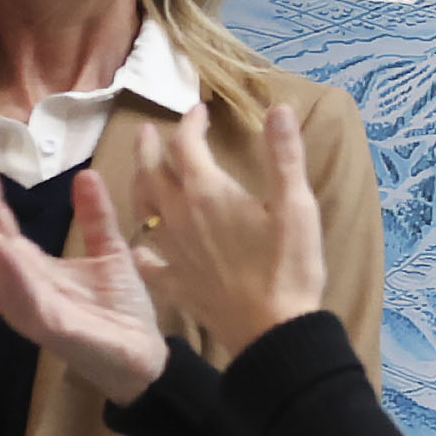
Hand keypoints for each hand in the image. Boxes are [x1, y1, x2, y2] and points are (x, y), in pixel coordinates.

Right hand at [0, 145, 168, 404]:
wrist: (145, 355)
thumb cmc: (121, 309)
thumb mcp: (111, 253)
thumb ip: (96, 217)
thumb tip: (85, 174)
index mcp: (30, 265)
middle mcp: (19, 283)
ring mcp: (28, 305)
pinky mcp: (49, 326)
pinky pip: (25, 297)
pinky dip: (13, 273)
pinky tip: (3, 247)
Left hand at [133, 105, 325, 352]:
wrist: (271, 327)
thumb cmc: (289, 265)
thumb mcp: (297, 205)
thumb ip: (284, 155)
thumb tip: (279, 108)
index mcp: (208, 192)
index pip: (188, 144)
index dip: (191, 122)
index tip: (199, 110)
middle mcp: (179, 215)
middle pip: (154, 171)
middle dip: (152, 147)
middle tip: (149, 131)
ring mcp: (171, 249)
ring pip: (143, 207)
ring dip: (139, 182)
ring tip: (141, 170)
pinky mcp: (173, 280)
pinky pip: (146, 258)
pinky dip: (141, 246)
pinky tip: (140, 246)